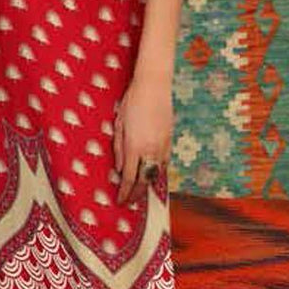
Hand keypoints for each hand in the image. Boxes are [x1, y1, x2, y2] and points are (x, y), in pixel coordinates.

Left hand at [113, 75, 171, 204]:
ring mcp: (162, 145)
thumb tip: (118, 168)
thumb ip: (118, 148)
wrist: (154, 86)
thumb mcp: (119, 124)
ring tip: (140, 192)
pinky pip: (164, 163)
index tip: (120, 201)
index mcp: (134, 146)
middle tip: (130, 202)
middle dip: (136, 194)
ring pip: (156, 173)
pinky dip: (158, 172)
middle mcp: (150, 149)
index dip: (124, 192)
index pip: (128, 178)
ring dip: (147, 185)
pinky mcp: (170, 140)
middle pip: (144, 180)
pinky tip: (153, 175)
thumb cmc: (131, 101)